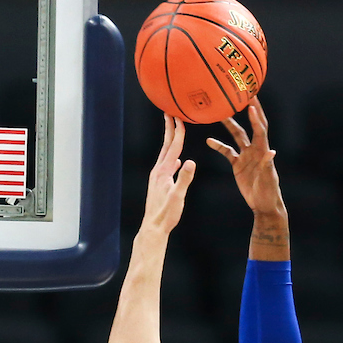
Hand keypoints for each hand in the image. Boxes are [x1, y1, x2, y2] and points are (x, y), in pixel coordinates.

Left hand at [140, 115, 195, 236]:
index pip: (173, 147)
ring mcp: (157, 178)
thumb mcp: (178, 197)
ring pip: (165, 154)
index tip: (179, 116)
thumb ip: (184, 179)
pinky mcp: (158, 184)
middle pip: (166, 146)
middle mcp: (158, 172)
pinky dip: (170, 158)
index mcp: (163, 172)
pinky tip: (174, 160)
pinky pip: (166, 165)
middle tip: (169, 113)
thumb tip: (190, 161)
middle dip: (169, 129)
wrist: (153, 228)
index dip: (178, 131)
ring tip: (172, 131)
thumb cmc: (166, 215)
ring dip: (169, 141)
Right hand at [206, 100, 284, 218]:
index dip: (256, 118)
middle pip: (249, 126)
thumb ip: (267, 165)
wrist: (263, 205)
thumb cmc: (268, 192)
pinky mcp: (238, 164)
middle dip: (246, 112)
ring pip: (237, 136)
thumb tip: (271, 152)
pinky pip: (227, 152)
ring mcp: (246, 156)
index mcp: (263, 151)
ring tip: (219, 114)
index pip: (260, 130)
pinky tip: (208, 140)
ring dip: (229, 125)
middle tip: (239, 96)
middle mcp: (255, 149)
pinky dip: (219, 146)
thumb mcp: (268, 180)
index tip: (250, 104)